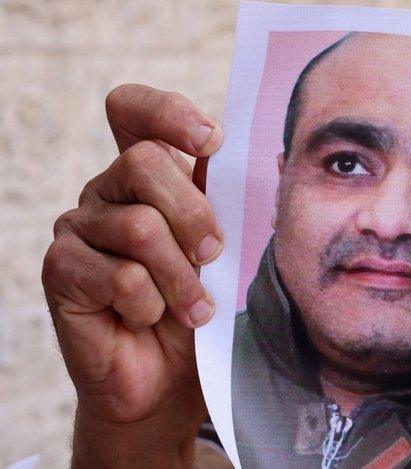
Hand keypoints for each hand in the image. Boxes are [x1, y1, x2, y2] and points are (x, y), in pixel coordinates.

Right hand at [41, 84, 224, 467]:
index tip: (209, 140)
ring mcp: (79, 228)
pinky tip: (150, 318)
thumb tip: (268, 156)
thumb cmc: (203, 306)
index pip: (133, 111)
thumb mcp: (226, 247)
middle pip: (145, 163)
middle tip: (214, 256)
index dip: (167, 112)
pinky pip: (119, 277)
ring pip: (139, 226)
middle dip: (195, 215)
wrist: (170, 380)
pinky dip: (150, 305)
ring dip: (181, 277)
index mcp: (149, 174)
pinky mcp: (61, 271)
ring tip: (195, 308)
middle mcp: (109, 191)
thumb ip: (231, 199)